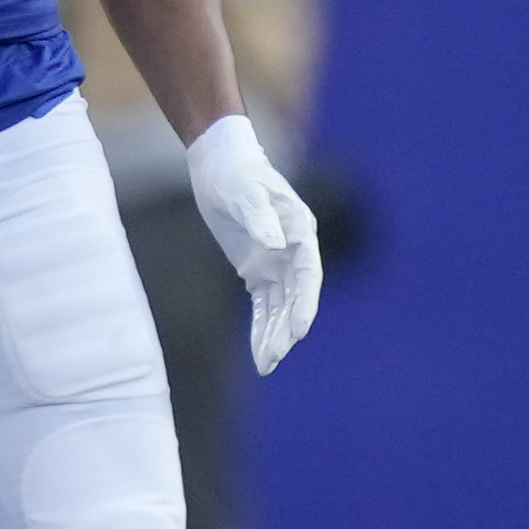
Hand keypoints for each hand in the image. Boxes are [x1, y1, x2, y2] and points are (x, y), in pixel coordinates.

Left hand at [187, 111, 323, 368]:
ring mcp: (277, 262)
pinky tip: (260, 353)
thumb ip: (259, 217)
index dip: (306, 303)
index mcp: (301, 231)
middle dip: (287, 328)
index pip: (308, 274)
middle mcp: (294, 251)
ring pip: (281, 306)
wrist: (220, 164)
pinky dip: (262, 328)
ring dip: (275, 335)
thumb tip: (275, 244)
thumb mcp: (244, 191)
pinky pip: (263, 305)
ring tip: (267, 365)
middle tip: (275, 357)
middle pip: (296, 297)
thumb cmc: (236, 173)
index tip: (300, 330)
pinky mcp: (258, 269)